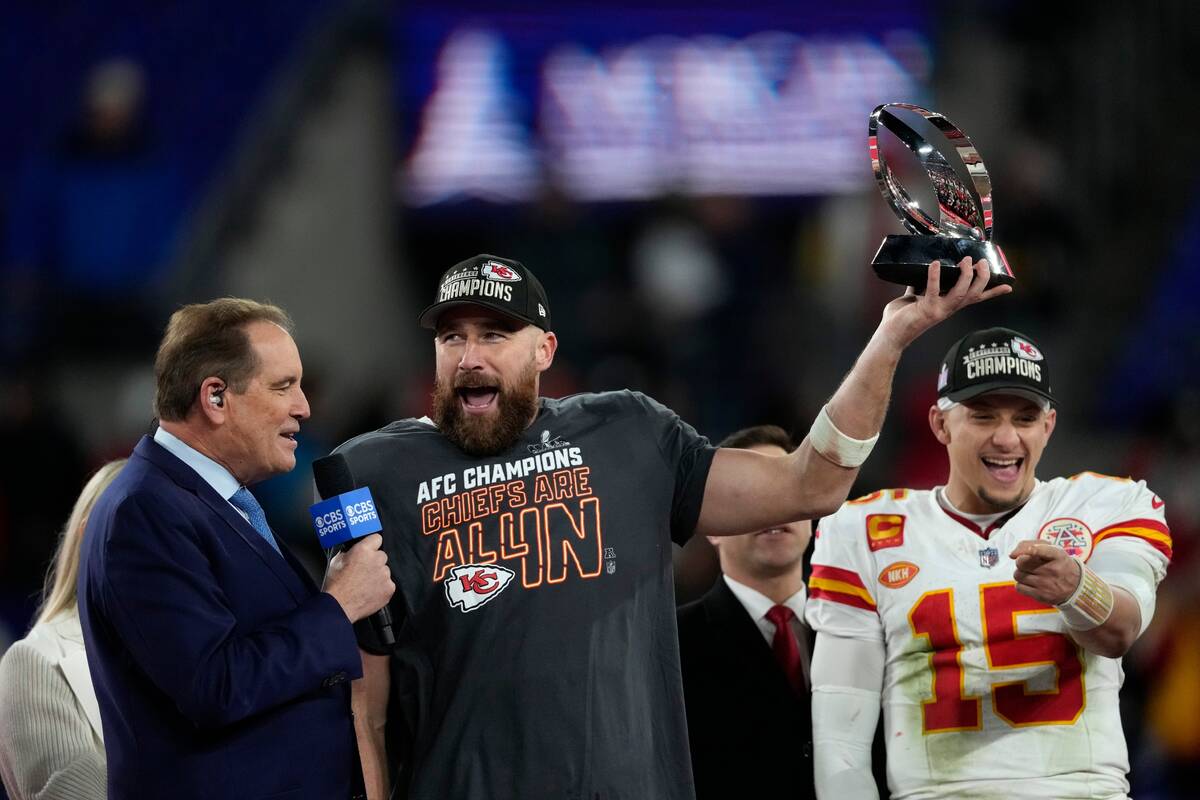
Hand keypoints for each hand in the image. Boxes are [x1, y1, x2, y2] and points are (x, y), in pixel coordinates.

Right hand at [323, 534, 395, 622]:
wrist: (339, 606)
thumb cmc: (336, 586)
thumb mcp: (336, 561)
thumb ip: (349, 553)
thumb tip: (353, 551)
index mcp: (363, 550)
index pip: (376, 538)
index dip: (372, 544)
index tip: (370, 549)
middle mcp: (377, 560)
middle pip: (381, 556)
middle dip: (374, 562)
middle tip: (364, 571)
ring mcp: (385, 574)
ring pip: (385, 571)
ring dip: (378, 575)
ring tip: (365, 584)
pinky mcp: (389, 588)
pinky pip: (388, 584)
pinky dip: (381, 588)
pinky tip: (370, 592)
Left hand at [879, 257, 1011, 349]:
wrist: (889, 334)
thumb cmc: (902, 317)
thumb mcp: (916, 296)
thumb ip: (923, 284)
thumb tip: (925, 270)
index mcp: (949, 305)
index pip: (975, 298)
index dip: (992, 293)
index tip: (1008, 286)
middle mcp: (948, 309)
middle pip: (974, 294)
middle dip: (982, 278)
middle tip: (983, 262)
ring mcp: (939, 310)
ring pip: (960, 293)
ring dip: (965, 276)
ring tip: (966, 260)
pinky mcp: (925, 309)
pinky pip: (932, 290)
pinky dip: (934, 276)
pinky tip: (935, 264)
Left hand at [1009, 540, 1080, 605]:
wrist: (1075, 586)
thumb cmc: (1057, 563)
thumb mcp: (1051, 548)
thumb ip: (1029, 544)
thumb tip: (1012, 554)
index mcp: (1057, 555)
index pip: (1046, 551)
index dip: (1035, 550)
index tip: (1030, 550)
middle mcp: (1053, 570)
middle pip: (1021, 562)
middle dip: (1021, 562)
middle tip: (1029, 564)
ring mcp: (1046, 584)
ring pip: (1018, 575)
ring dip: (1021, 573)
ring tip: (1032, 574)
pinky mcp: (1041, 595)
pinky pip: (1019, 587)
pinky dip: (1022, 584)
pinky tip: (1031, 583)